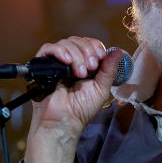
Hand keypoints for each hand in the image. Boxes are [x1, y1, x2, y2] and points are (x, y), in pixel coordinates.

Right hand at [24, 38, 123, 162]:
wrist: (64, 121)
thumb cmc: (81, 110)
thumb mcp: (101, 89)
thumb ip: (109, 70)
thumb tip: (118, 52)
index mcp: (85, 65)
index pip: (89, 44)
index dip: (95, 47)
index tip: (100, 57)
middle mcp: (70, 62)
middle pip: (78, 41)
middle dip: (87, 51)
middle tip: (91, 67)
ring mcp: (57, 63)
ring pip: (65, 43)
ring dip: (76, 55)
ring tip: (80, 73)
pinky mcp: (43, 66)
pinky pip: (48, 48)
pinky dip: (59, 52)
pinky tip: (66, 62)